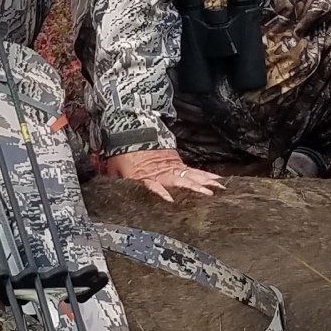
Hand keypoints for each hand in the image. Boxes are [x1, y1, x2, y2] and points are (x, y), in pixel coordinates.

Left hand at [101, 148, 223, 202]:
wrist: (131, 130)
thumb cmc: (122, 152)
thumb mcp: (115, 169)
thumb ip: (117, 183)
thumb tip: (112, 194)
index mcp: (144, 176)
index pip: (154, 187)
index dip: (162, 193)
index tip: (171, 200)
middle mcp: (161, 172)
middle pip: (180, 180)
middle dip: (194, 188)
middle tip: (207, 195)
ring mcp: (172, 167)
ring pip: (190, 175)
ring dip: (205, 182)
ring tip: (219, 189)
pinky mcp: (177, 162)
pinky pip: (193, 170)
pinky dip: (206, 175)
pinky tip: (217, 180)